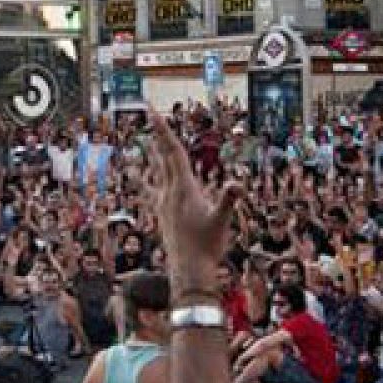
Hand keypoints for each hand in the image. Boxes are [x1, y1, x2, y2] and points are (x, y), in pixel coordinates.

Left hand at [144, 107, 242, 296]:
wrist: (188, 270)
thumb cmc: (207, 246)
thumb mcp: (222, 221)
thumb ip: (229, 200)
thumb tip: (236, 185)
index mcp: (183, 187)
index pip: (173, 152)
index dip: (163, 130)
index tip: (152, 112)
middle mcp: (169, 192)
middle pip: (163, 156)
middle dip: (158, 135)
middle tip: (150, 115)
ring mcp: (164, 203)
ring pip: (157, 172)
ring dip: (153, 154)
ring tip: (147, 142)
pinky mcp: (162, 214)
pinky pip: (153, 190)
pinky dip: (149, 179)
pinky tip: (146, 180)